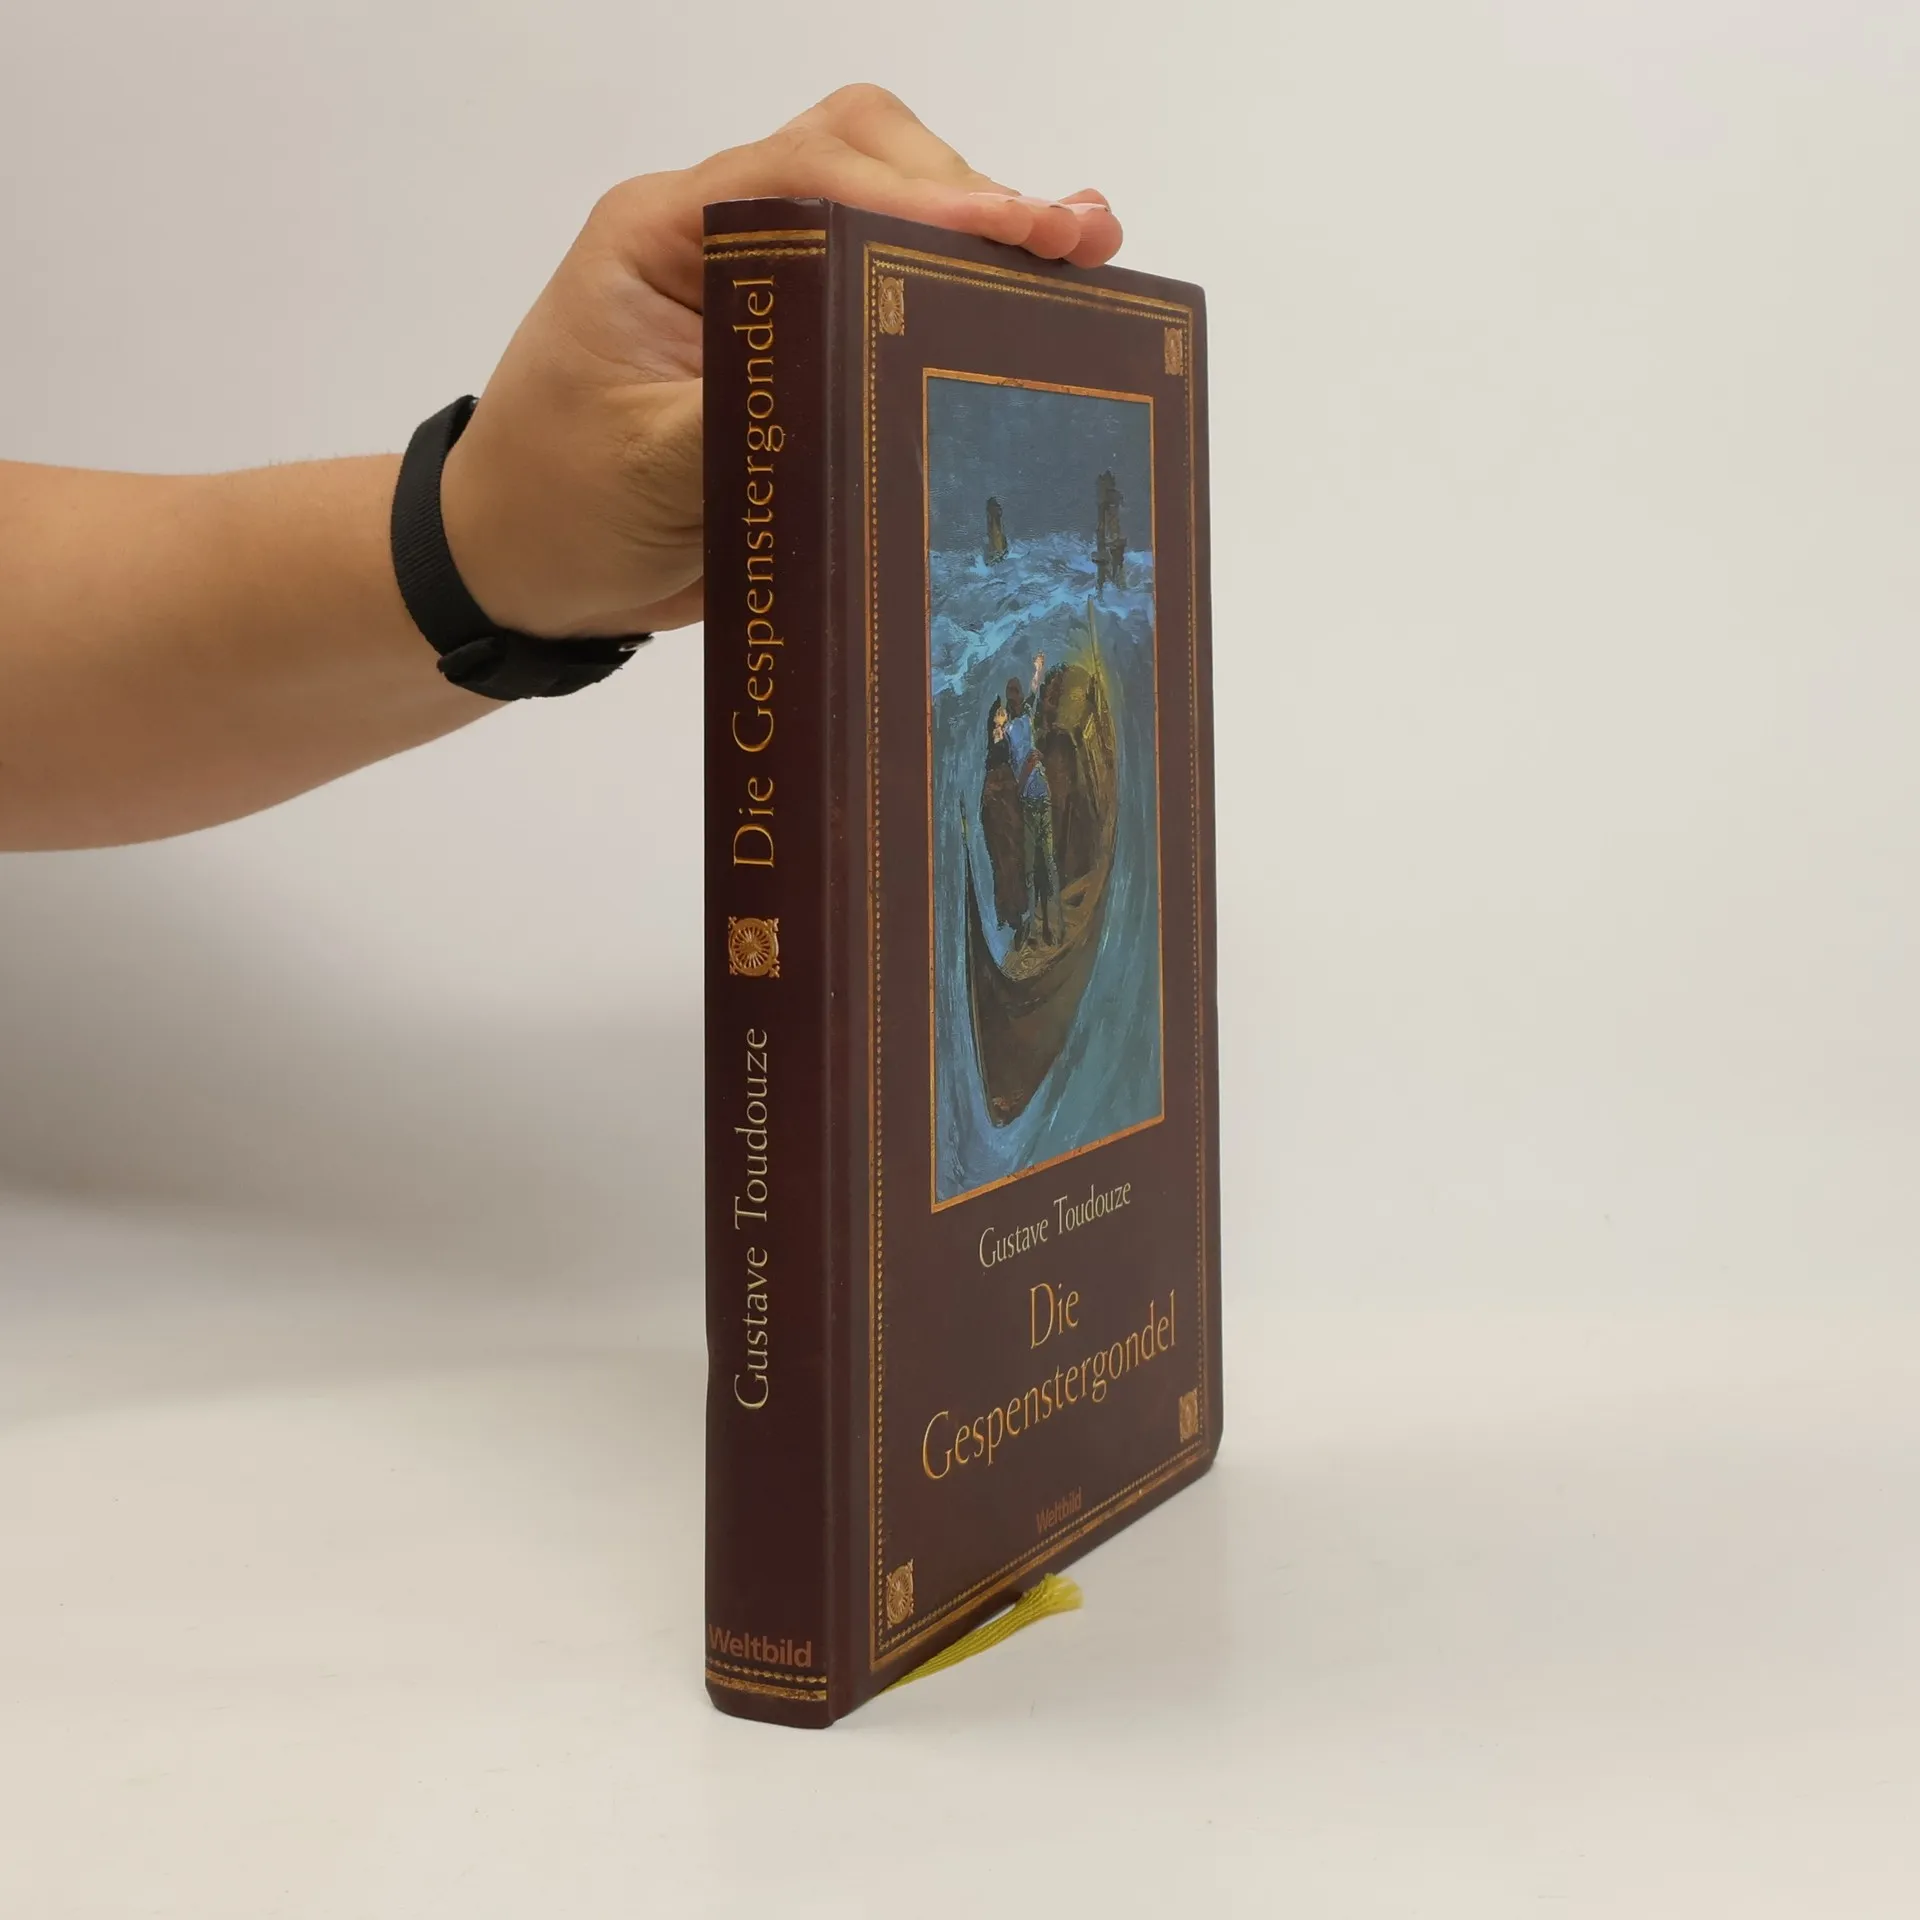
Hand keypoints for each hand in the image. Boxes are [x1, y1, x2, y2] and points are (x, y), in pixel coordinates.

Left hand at [439, 85, 1122, 639]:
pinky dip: (958, 293)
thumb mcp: (647, 471)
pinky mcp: (797, 346)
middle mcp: (719, 238)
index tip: (1015, 237)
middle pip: (862, 158)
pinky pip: (885, 292)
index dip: (919, 200)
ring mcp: (763, 287)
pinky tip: (1033, 306)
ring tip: (1080, 258)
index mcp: (663, 237)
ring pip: (886, 206)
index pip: (805, 177)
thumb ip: (752, 421)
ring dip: (979, 231)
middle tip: (1074, 241)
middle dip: (969, 195)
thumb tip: (868, 402)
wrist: (520, 566)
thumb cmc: (556, 507)